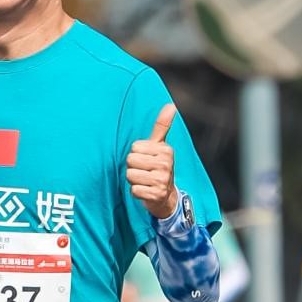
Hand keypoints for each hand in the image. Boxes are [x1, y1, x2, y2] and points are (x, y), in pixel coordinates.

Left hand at [127, 103, 178, 218]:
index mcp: (165, 150)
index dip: (136, 155)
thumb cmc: (158, 167)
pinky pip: (134, 190)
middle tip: (145, 172)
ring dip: (134, 180)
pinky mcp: (156, 194)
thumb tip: (171, 106)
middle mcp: (166, 164)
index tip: (146, 160)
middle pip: (130, 160)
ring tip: (145, 181)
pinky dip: (136, 192)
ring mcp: (162, 180)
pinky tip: (145, 191)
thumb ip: (162, 126)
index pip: (134, 147)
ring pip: (130, 175)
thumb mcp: (160, 146)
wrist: (167, 196)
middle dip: (133, 167)